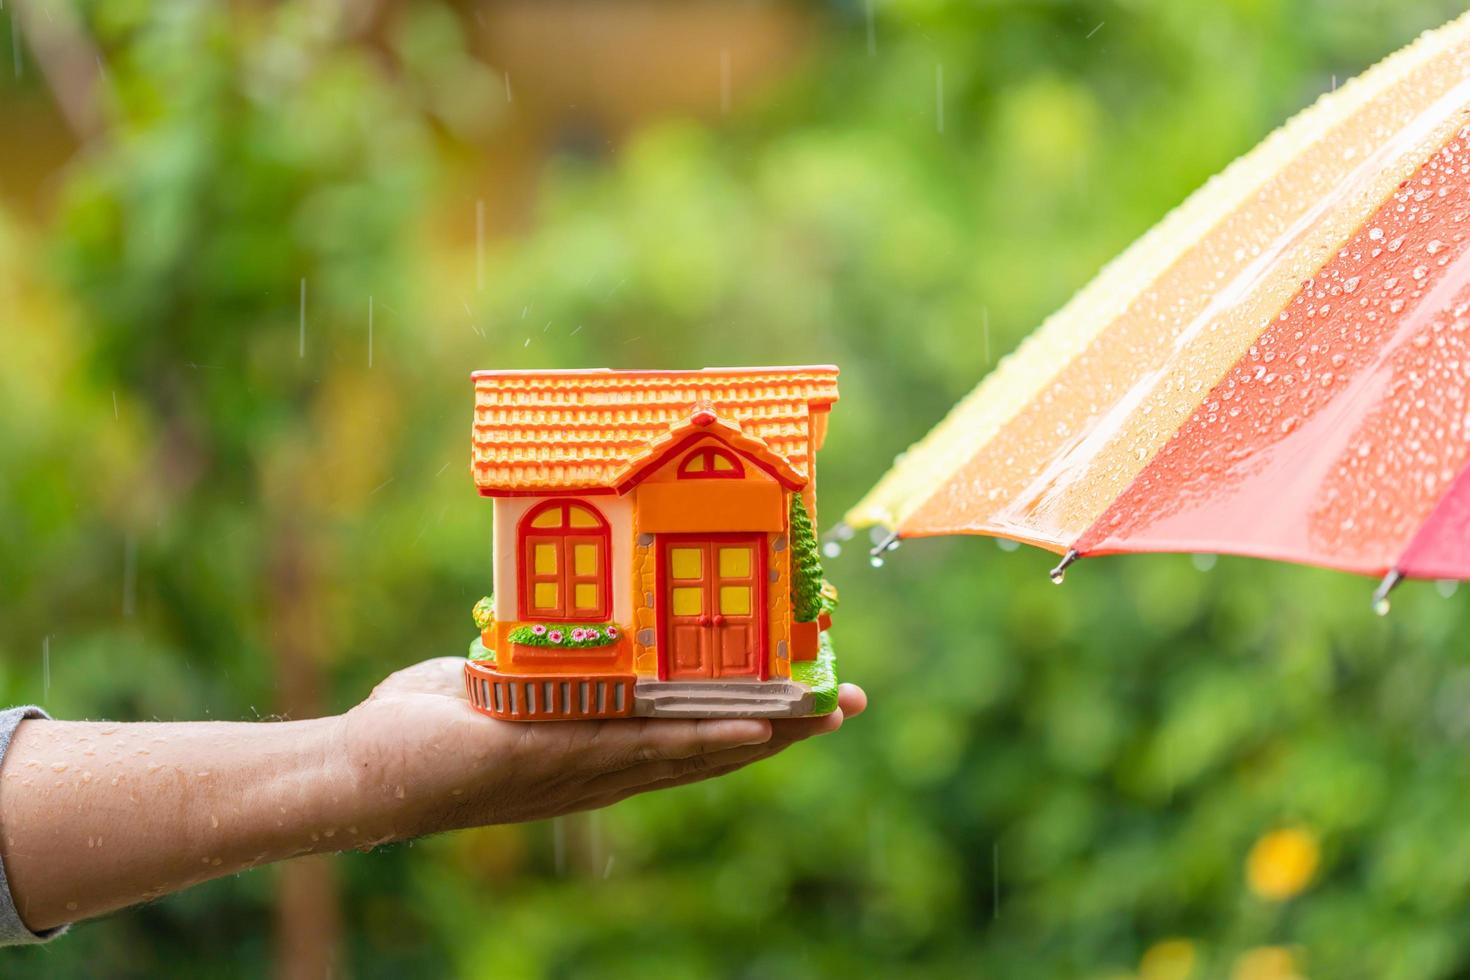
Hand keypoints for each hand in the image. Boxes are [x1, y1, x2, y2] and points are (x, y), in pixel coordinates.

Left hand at [342, 658, 866, 837]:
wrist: (359, 773)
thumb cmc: (421, 729)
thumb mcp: (504, 682)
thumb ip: (539, 661)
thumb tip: (556, 620)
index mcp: (597, 751)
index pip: (692, 736)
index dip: (756, 717)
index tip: (807, 693)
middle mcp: (604, 768)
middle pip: (715, 748)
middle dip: (786, 727)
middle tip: (848, 702)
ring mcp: (586, 768)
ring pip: (694, 749)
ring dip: (766, 730)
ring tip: (823, 711)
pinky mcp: (557, 758)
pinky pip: (641, 746)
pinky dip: (699, 739)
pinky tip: (748, 727)